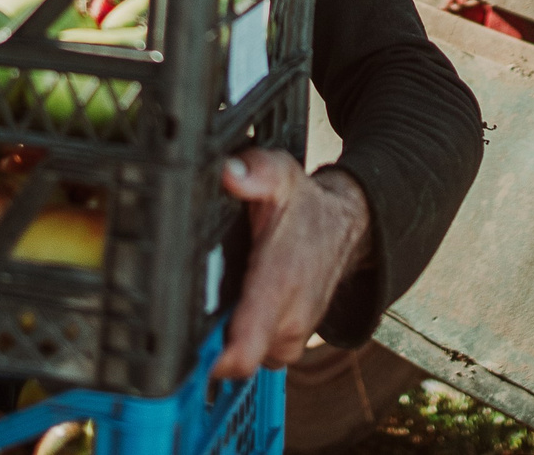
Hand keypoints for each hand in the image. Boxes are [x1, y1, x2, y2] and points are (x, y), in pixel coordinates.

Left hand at [212, 150, 372, 379]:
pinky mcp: (292, 343)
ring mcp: (293, 337)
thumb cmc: (308, 207)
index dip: (211, 360)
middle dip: (209, 340)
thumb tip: (229, 173)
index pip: (243, 351)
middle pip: (233, 360)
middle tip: (192, 304)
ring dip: (228, 337)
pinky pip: (258, 352)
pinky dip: (244, 336)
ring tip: (220, 299)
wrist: (348, 227)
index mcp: (278, 286)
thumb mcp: (281, 178)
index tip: (184, 350)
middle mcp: (288, 321)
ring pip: (245, 358)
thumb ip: (255, 173)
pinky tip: (237, 307)